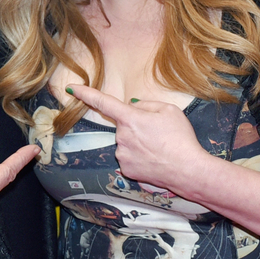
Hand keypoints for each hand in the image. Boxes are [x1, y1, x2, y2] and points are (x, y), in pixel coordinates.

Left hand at [64, 85, 210, 195]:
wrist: (188, 170)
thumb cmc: (181, 138)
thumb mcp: (169, 110)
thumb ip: (146, 105)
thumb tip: (132, 106)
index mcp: (130, 118)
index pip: (103, 102)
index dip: (85, 93)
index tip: (71, 89)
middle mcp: (121, 137)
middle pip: (123, 126)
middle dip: (136, 126)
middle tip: (158, 134)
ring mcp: (122, 155)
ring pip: (125, 143)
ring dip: (138, 143)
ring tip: (159, 148)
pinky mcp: (126, 170)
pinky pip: (129, 157)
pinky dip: (139, 157)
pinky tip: (154, 159)